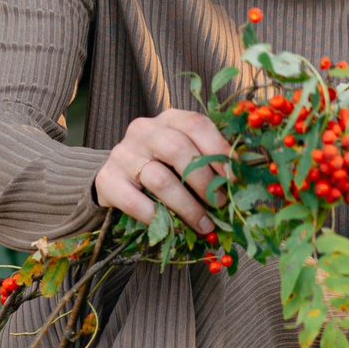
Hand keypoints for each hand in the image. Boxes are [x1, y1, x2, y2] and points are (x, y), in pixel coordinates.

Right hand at [93, 110, 231, 233]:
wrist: (116, 178)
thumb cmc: (161, 167)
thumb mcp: (184, 156)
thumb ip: (208, 161)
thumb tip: (240, 183)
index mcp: (169, 119)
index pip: (196, 125)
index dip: (218, 150)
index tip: (234, 177)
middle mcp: (144, 130)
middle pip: (178, 150)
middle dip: (204, 181)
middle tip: (219, 204)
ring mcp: (123, 153)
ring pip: (160, 179)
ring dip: (187, 206)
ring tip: (204, 224)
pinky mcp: (108, 179)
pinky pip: (135, 202)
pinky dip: (158, 218)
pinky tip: (173, 228)